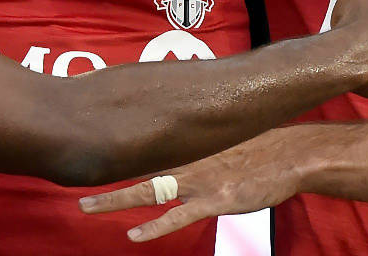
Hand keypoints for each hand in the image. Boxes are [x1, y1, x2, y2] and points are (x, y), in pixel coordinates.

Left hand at [79, 129, 299, 242]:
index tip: (87, 146)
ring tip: (87, 206)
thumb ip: (197, 138)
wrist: (293, 154)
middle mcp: (187, 157)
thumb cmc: (261, 143)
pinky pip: (177, 216)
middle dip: (104, 173)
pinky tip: (134, 235)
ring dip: (116, 199)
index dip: (114, 147)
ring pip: (148, 190)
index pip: (142, 142)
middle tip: (74, 178)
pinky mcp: (215, 200)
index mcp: (188, 141)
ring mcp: (199, 180)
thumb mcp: (223, 132)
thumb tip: (179, 135)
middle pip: (136, 165)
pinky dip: (154, 227)